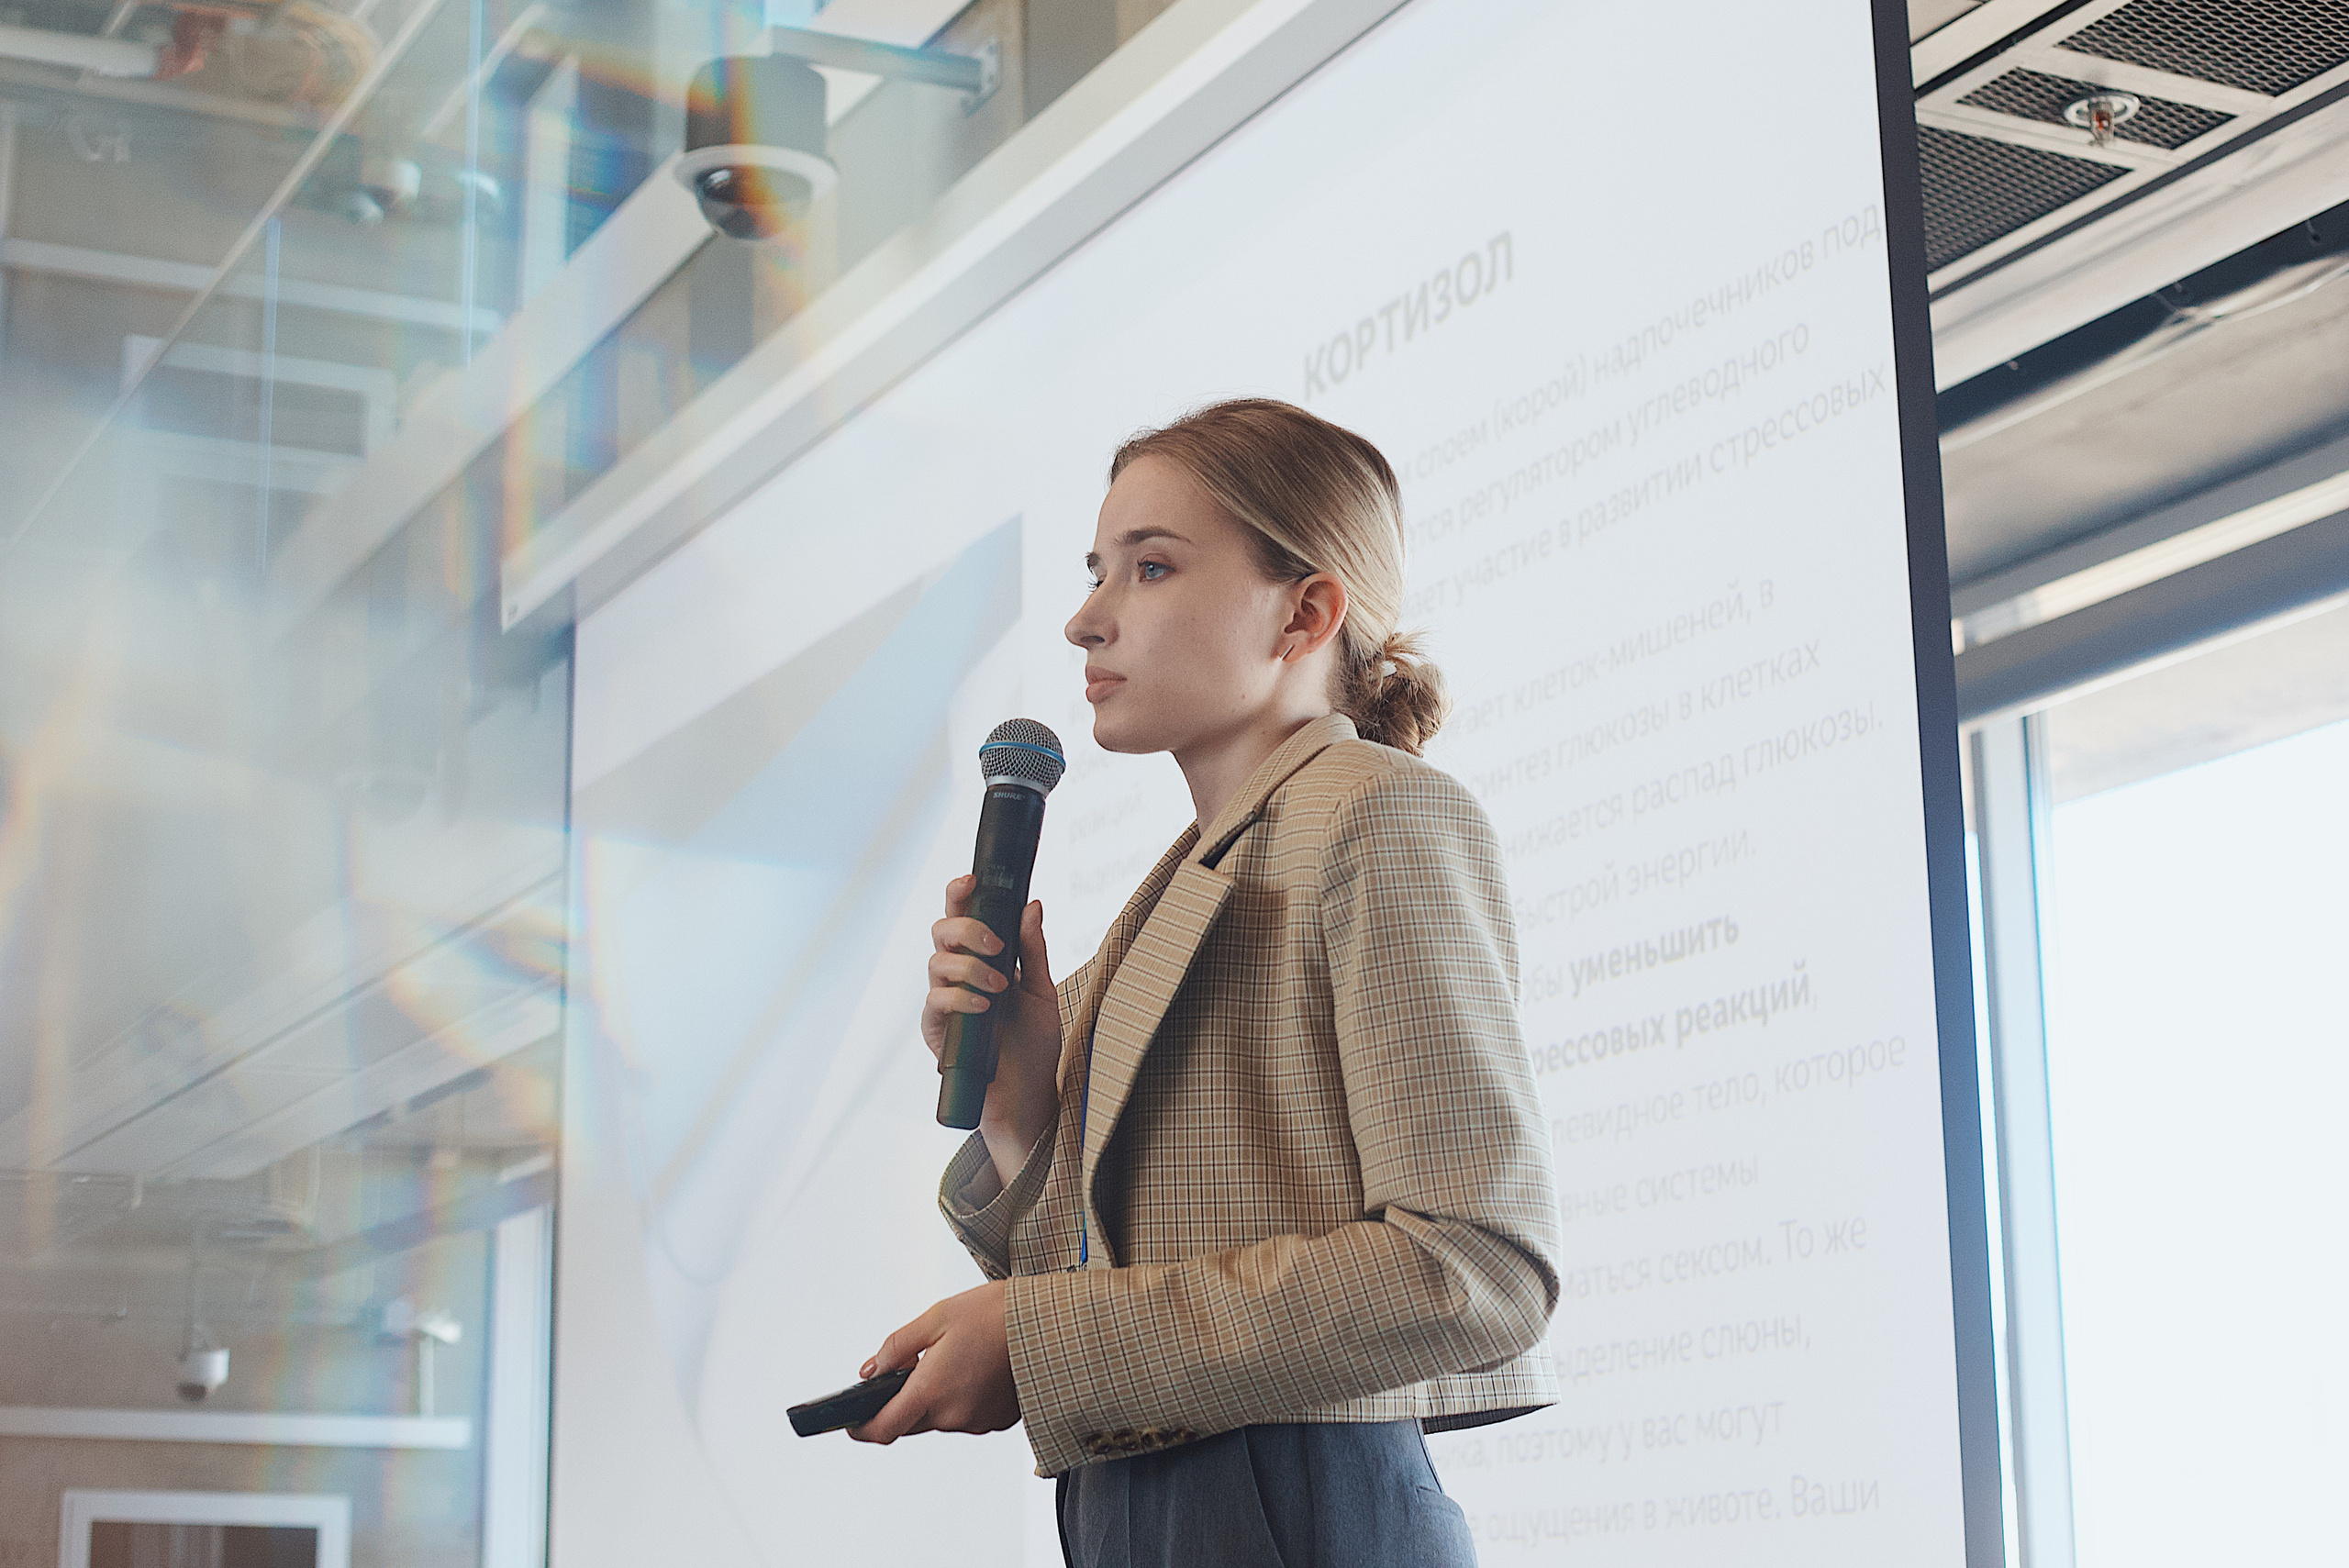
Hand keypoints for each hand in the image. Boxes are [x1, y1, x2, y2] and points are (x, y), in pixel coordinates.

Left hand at [848, 1281, 1018, 1443]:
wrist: (1052, 1323)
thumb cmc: (995, 1313)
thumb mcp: (936, 1317)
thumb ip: (897, 1347)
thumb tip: (870, 1371)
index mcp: (931, 1390)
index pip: (883, 1428)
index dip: (861, 1430)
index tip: (851, 1424)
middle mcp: (953, 1415)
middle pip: (911, 1423)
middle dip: (903, 1401)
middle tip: (915, 1365)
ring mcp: (977, 1421)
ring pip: (940, 1418)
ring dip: (937, 1397)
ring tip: (956, 1356)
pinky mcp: (998, 1421)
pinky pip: (967, 1416)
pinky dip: (963, 1398)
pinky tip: (977, 1368)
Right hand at [922, 878, 1060, 1180]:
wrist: (1028, 1095)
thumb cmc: (1034, 1045)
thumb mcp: (1042, 992)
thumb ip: (1033, 949)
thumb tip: (1032, 904)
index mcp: (981, 958)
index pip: (962, 917)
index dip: (959, 894)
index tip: (972, 880)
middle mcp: (957, 975)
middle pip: (941, 931)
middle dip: (966, 927)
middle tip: (997, 944)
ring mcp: (944, 1001)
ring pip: (937, 963)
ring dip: (970, 967)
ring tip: (1000, 986)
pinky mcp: (936, 1030)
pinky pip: (936, 1002)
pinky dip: (960, 997)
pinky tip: (983, 1005)